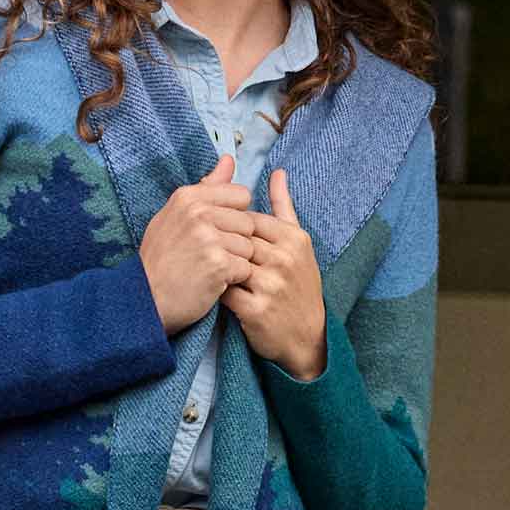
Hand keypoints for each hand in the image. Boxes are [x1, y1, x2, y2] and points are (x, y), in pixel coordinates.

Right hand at [137, 152, 254, 332]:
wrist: (144, 299)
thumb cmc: (162, 258)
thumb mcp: (176, 215)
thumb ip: (207, 188)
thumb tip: (230, 159)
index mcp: (189, 196)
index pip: (241, 195)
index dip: (234, 217)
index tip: (216, 232)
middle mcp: (198, 212)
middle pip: (248, 222)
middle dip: (237, 242)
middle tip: (211, 256)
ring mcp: (208, 238)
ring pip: (248, 247)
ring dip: (236, 262)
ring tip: (210, 269)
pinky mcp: (218, 264)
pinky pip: (245, 268)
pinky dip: (233, 280)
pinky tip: (213, 282)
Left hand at [221, 167, 327, 378]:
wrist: (306, 337)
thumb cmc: (298, 286)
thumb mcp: (298, 245)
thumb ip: (284, 207)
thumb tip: (277, 172)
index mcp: (293, 238)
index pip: (248, 219)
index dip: (230, 228)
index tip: (222, 237)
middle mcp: (285, 259)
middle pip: (236, 240)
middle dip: (219, 246)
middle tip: (203, 251)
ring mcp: (272, 285)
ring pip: (228, 263)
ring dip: (214, 267)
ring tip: (205, 269)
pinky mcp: (257, 310)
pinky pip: (224, 292)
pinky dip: (214, 289)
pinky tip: (210, 289)